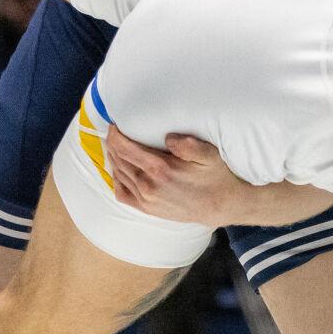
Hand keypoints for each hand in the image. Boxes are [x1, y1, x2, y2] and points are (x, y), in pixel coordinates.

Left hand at [105, 126, 245, 222]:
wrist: (220, 205)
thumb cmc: (214, 176)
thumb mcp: (208, 155)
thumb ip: (188, 144)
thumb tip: (168, 137)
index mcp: (160, 169)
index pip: (124, 148)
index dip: (115, 134)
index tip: (115, 125)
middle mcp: (148, 185)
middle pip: (118, 160)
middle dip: (112, 144)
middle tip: (114, 133)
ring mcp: (146, 199)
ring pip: (118, 175)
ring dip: (113, 159)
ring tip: (114, 147)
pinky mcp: (147, 209)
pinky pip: (122, 193)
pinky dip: (116, 180)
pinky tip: (120, 171)